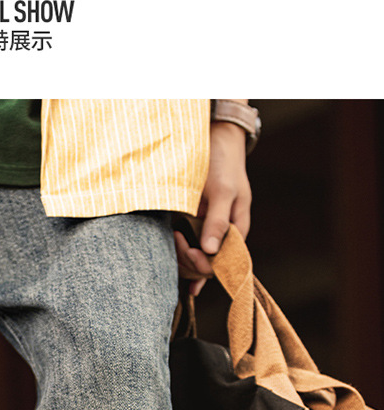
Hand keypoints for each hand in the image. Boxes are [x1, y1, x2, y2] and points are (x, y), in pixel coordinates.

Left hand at [174, 120, 251, 295]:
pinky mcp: (195, 226)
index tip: (187, 248)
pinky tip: (179, 269)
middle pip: (206, 266)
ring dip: (182, 258)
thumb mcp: (223, 191)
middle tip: (176, 239)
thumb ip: (218, 221)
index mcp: (236, 230)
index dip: (203, 263)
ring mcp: (209, 232)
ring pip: (195, 261)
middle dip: (189, 260)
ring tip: (172, 236)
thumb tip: (211, 251)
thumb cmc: (223, 163)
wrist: (215, 140)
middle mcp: (223, 235)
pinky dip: (181, 257)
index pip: (221, 263)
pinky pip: (189, 250)